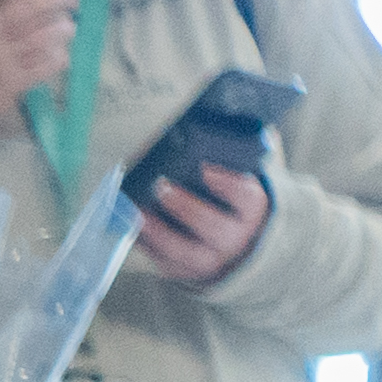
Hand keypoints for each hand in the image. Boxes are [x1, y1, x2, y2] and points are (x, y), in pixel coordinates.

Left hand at [131, 163, 271, 283]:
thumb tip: (223, 110)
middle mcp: (236, 238)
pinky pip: (164, 261)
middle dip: (187, 207)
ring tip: (138, 209)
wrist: (240, 241)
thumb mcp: (242, 173)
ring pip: (186, 252)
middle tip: (162, 186)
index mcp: (253, 209)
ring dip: (159, 232)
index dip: (228, 185)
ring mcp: (211, 259)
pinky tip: (129, 224)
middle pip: (215, 227)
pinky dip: (145, 244)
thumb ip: (237, 149)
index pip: (247, 198)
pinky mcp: (186, 271)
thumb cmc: (232, 198)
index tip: (206, 169)